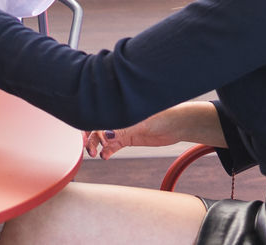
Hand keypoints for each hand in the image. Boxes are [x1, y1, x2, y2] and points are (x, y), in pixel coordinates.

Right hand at [83, 103, 221, 159]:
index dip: (88, 126)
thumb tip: (104, 136)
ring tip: (96, 155)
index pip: (97, 116)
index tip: (86, 138)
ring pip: (103, 137)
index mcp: (117, 108)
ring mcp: (122, 128)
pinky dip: (107, 151)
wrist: (179, 125)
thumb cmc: (162, 116)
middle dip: (89, 138)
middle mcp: (117, 117)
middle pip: (96, 127)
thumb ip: (122, 130)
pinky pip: (113, 145)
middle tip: (89, 151)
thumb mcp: (141, 124)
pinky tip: (105, 156)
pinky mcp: (128, 137)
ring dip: (97, 146)